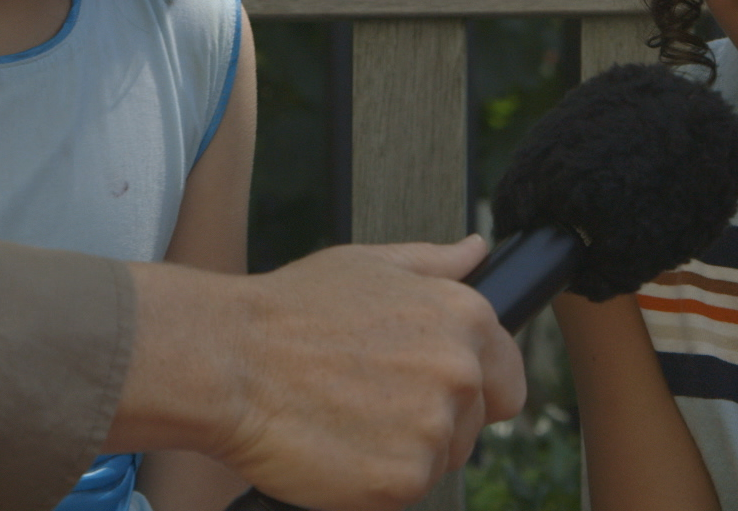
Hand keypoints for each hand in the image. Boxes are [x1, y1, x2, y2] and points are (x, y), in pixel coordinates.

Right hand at [112, 236, 526, 510]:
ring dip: (402, 452)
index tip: (428, 391)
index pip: (508, 380)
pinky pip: (404, 493)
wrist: (228, 361)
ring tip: (348, 419)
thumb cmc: (291, 311)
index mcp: (466, 317)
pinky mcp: (402, 480)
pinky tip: (338, 447)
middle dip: (431, 421)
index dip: (473, 390)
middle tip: (369, 401)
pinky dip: (373, 483)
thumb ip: (436, 263)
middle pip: (473, 425)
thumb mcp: (371, 265)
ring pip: (439, 461)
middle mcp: (461, 371)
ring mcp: (434, 428)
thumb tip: (476, 252)